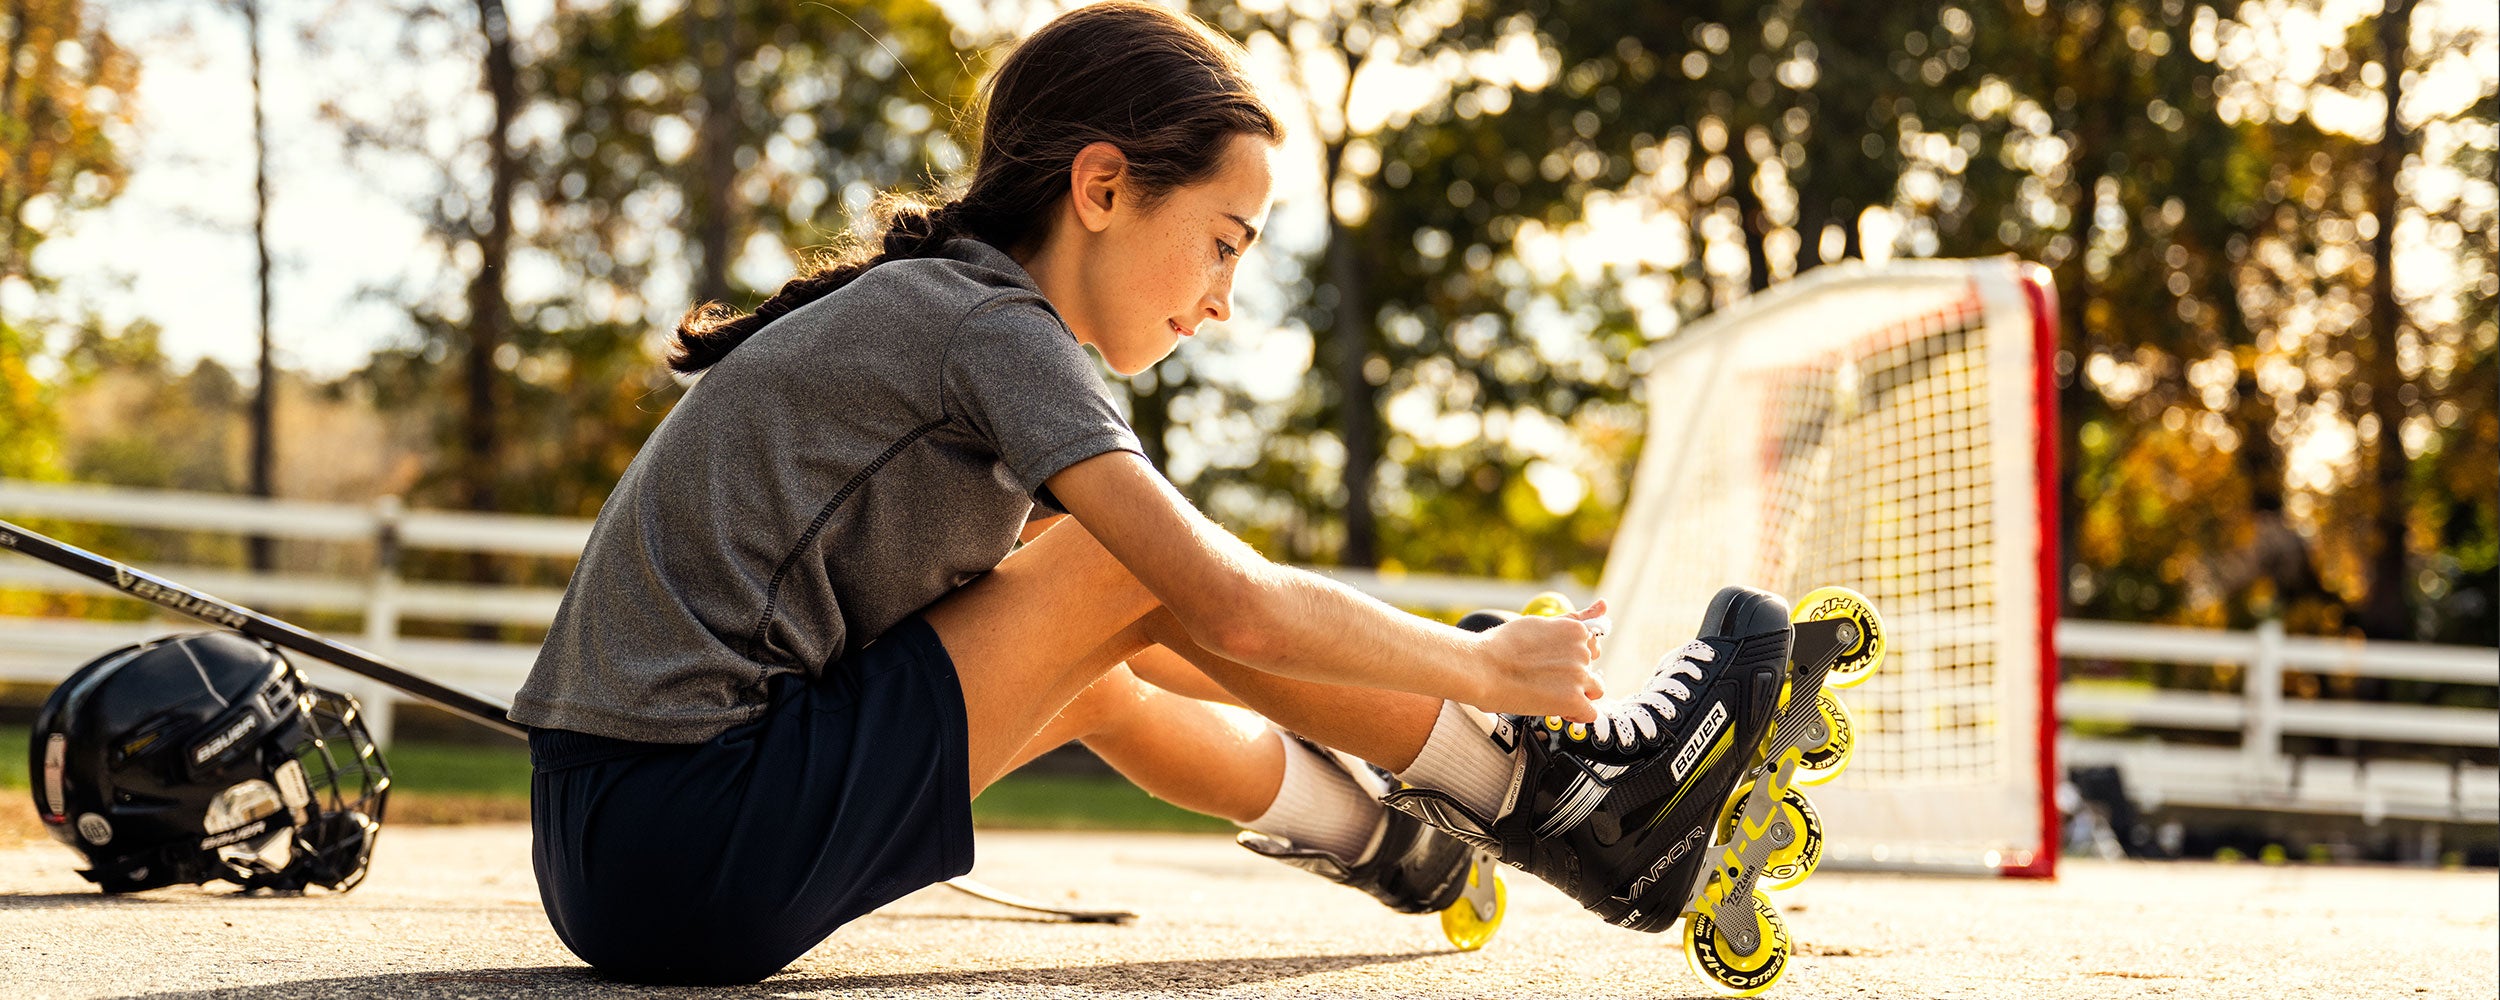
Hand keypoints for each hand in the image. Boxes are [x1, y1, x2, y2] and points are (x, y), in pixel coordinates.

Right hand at [1468, 598, 1610, 721]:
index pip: (1590, 646)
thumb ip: (1573, 618)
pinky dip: (1575, 714)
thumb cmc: (1502, 647)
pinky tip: (1556, 709)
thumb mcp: (1540, 623)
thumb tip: (1603, 605)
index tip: (1554, 662)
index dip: (1572, 657)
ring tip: (1548, 694)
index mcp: (1575, 629)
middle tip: (1544, 678)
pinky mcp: (1573, 699)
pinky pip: (1589, 713)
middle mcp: (1582, 650)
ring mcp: (1579, 675)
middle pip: (1591, 668)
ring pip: (1594, 690)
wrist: (1481, 668)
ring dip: (1577, 694)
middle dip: (1573, 675)